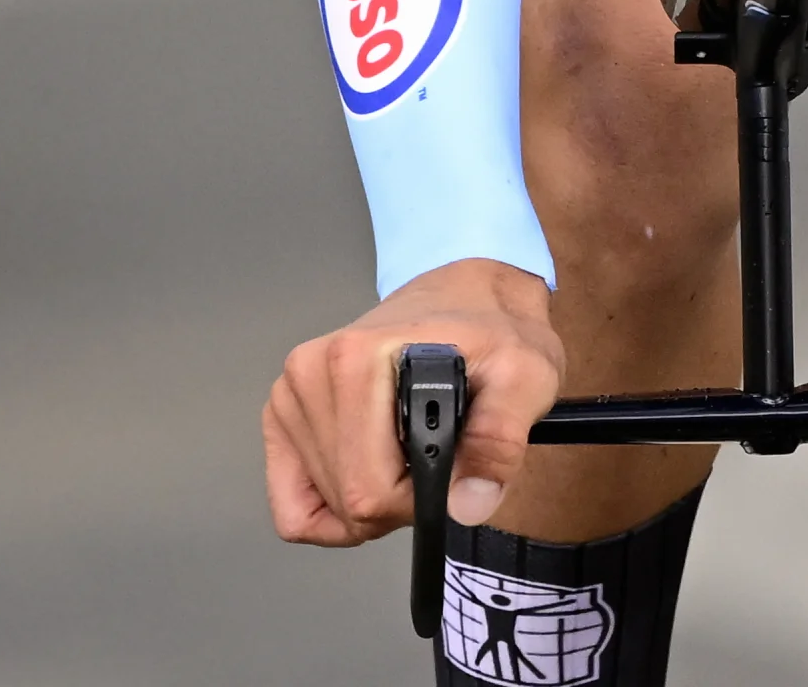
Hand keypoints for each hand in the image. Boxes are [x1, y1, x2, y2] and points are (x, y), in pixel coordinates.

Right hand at [263, 256, 561, 544]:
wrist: (467, 298)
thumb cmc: (492, 334)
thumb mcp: (524, 377)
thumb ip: (500, 440)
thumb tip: (468, 503)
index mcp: (357, 359)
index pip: (373, 490)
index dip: (422, 500)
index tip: (451, 470)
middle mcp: (311, 371)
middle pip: (347, 502)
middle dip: (398, 503)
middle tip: (435, 459)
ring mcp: (290, 393)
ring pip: (323, 506)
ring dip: (370, 501)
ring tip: (407, 453)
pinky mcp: (283, 413)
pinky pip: (291, 503)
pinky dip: (329, 509)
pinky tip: (367, 475)